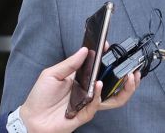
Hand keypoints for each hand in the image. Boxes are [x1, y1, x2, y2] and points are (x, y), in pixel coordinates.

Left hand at [20, 47, 140, 132]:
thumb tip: (85, 50)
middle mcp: (88, 91)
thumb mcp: (52, 74)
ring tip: (129, 78)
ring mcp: (88, 103)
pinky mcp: (84, 114)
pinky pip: (97, 105)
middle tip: (133, 68)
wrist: (31, 118)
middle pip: (113, 85)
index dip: (108, 58)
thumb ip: (70, 63)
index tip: (110, 46)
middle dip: (127, 77)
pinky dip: (99, 95)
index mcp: (81, 79)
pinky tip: (99, 85)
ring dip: (124, 89)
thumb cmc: (40, 97)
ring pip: (113, 99)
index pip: (100, 68)